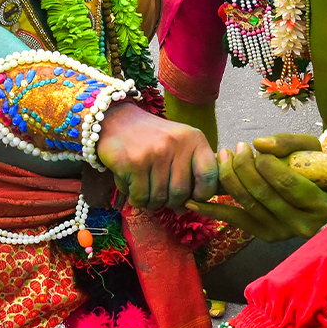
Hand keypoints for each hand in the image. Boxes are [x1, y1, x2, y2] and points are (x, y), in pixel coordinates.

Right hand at [97, 101, 217, 210]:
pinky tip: (132, 186)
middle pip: (181, 193)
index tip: (192, 197)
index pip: (210, 175)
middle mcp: (177, 144)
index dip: (203, 193)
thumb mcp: (179, 143)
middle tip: (161, 195)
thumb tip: (189, 207)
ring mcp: (155, 153)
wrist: (116, 120)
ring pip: (159, 198)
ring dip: (151, 202)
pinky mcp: (134, 163)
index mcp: (193, 139)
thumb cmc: (151, 138)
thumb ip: (191, 170)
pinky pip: (140, 196)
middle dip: (170, 202)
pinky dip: (136, 198)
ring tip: (145, 189)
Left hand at [186, 133, 326, 240]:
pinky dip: (213, 210)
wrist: (320, 194)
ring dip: (228, 178)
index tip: (255, 148)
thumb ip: (287, 142)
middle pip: (261, 193)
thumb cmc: (317, 167)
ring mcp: (281, 233)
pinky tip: (194, 200)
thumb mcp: (310, 148)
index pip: (285, 183)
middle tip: (235, 147)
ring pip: (246, 204)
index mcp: (318, 204)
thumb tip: (259, 145)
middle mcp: (301, 224)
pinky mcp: (264, 235)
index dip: (265, 164)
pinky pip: (236, 220)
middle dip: (242, 167)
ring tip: (222, 156)